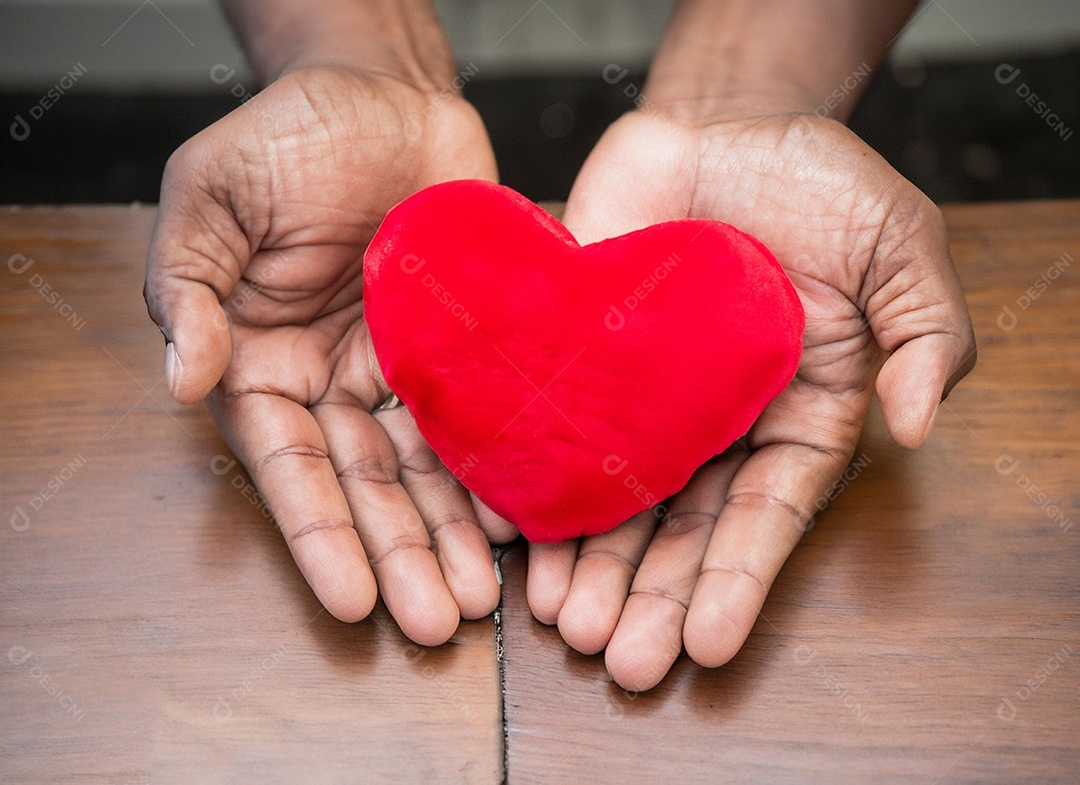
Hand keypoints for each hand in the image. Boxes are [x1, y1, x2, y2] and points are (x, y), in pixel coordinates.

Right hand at [144, 64, 516, 645]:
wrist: (383, 90)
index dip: (320, 535)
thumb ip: (190, 287)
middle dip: (402, 556)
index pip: (289, 466)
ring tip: (486, 598)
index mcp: (264, 360)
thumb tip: (185, 380)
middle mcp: (334, 378)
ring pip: (430, 467)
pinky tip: (526, 516)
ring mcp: (402, 367)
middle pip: (368, 485)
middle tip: (441, 624)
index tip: (354, 602)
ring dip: (453, 534)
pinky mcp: (463, 346)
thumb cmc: (285, 135)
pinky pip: (482, 417)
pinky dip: (499, 466)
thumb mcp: (210, 196)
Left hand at [526, 107, 975, 688]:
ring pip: (610, 494)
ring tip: (563, 622)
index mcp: (793, 413)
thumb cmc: (818, 186)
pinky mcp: (577, 356)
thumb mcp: (900, 247)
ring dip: (588, 563)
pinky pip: (549, 424)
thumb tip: (914, 421)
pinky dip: (530, 479)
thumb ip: (924, 333)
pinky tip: (510, 534)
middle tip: (620, 659)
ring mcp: (638, 394)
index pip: (766, 512)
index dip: (738, 578)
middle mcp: (712, 422)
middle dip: (652, 596)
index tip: (710, 645)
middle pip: (681, 526)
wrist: (722, 128)